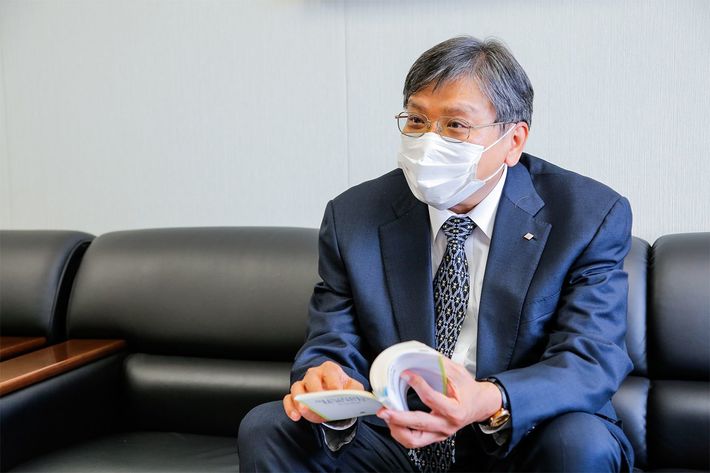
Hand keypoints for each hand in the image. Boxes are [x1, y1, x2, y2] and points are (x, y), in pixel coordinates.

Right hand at [283, 360, 364, 423]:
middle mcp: (314, 374)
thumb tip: (359, 397)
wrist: (333, 394)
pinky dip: (290, 407)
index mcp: (330, 369)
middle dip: (315, 390)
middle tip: (318, 401)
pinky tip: (295, 416)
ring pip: (297, 387)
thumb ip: (357, 391)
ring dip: (299, 399)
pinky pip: (288, 399)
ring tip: (303, 410)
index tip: (336, 392)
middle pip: (311, 378)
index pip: (330, 372)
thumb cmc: (342, 389)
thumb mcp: (353, 388)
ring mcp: (303, 384)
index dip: (333, 382)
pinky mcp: (294, 396)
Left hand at [376, 357, 501, 447]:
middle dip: (398, 418)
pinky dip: (401, 433)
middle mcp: (447, 425)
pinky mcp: (434, 436)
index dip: (417, 385)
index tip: (406, 374)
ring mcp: (440, 433)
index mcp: (455, 409)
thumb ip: (440, 365)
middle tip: (384, 410)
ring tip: (386, 416)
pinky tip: (394, 422)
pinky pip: (414, 441)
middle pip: (419, 425)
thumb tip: (420, 355)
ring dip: (397, 429)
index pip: (432, 399)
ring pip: (414, 440)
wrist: (481, 405)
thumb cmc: (469, 390)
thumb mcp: (458, 373)